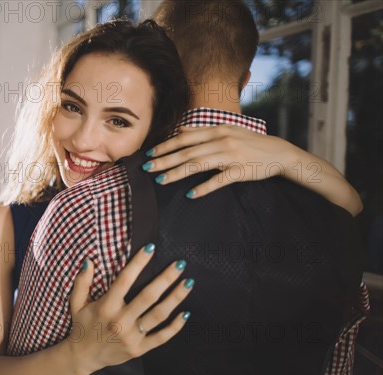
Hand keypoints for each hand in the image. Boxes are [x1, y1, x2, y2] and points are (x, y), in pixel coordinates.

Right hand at [67, 245, 193, 374]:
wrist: (83, 357)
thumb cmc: (83, 325)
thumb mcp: (77, 302)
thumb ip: (82, 282)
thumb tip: (89, 261)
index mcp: (106, 307)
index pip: (125, 280)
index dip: (138, 263)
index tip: (150, 248)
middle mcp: (120, 321)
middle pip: (148, 296)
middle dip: (166, 279)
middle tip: (179, 264)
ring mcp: (132, 336)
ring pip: (158, 315)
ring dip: (175, 298)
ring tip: (188, 283)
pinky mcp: (139, 349)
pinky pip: (161, 337)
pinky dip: (175, 326)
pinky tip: (186, 313)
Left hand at [143, 125, 296, 197]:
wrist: (278, 152)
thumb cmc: (249, 142)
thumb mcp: (226, 130)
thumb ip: (202, 131)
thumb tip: (180, 131)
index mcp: (216, 130)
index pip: (185, 138)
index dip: (166, 146)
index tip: (150, 154)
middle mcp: (221, 141)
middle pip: (187, 152)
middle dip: (164, 160)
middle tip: (147, 167)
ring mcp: (231, 156)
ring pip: (198, 164)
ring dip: (177, 173)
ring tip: (161, 180)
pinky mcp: (240, 171)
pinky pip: (219, 180)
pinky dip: (204, 188)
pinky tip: (191, 194)